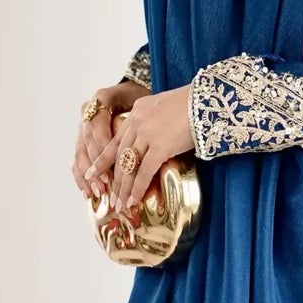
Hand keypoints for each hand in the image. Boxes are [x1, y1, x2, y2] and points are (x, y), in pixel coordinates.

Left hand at [84, 84, 195, 215]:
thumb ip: (156, 121)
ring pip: (129, 165)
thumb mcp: (167, 107)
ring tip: (119, 204)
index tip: (94, 171)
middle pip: (120, 155)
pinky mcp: (160, 145)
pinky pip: (144, 171)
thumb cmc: (195, 102)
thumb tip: (159, 137)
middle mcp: (137, 121)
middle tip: (109, 196)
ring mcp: (147, 134)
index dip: (105, 159)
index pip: (117, 139)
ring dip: (123, 188)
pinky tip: (133, 200)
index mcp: (138, 110)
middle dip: (113, 179)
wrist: (208, 98)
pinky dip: (137, 188)